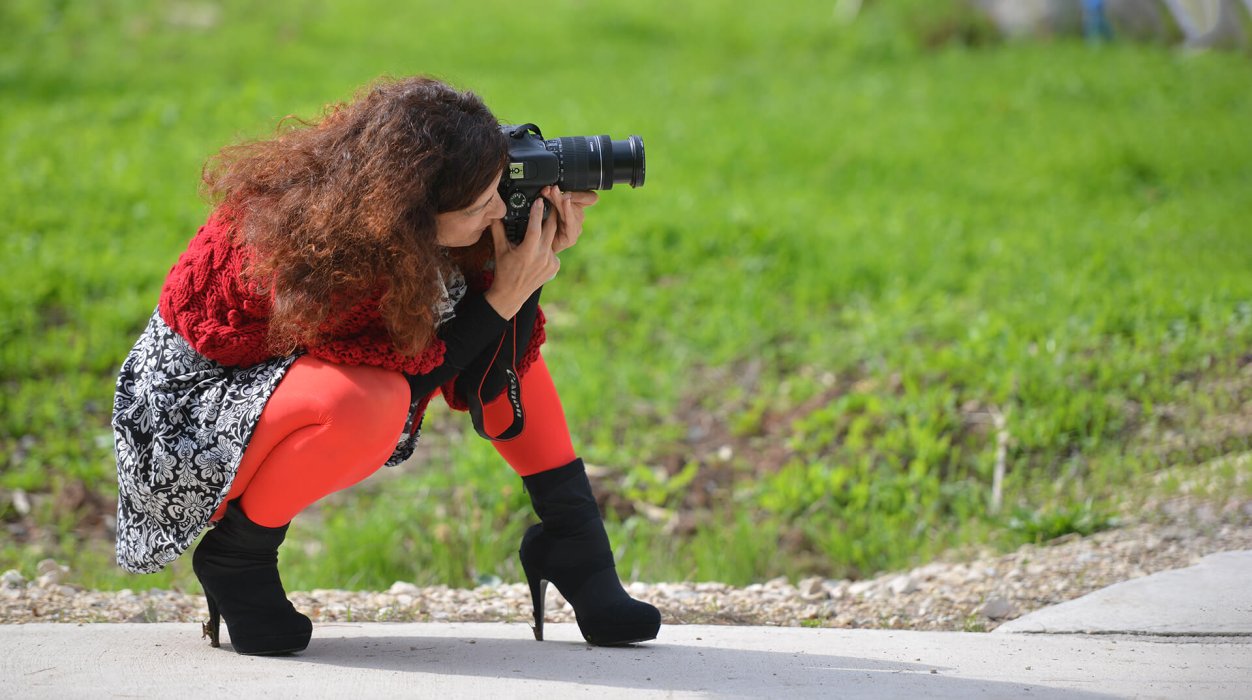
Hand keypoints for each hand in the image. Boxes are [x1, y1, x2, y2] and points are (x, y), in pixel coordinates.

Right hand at [485, 197, 559, 318]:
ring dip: (548, 230)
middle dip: (551, 214)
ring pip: (552, 239)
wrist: (511, 294)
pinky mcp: (555, 266)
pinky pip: (553, 250)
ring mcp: (550, 262)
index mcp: (528, 252)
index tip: (539, 200)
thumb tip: (494, 214)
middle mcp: (542, 257)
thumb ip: (498, 230)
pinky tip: (540, 247)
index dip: (537, 212)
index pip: (535, 227)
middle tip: (550, 202)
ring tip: (546, 219)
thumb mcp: (500, 249)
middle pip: (550, 229)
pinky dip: (547, 246)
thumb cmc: (504, 271)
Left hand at [542, 185, 597, 253]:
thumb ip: (551, 196)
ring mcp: (576, 227)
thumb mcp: (548, 206)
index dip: (583, 192)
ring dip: (560, 200)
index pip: (590, 198)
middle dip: (564, 193)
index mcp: (576, 208)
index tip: (569, 184)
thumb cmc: (542, 225)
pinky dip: (568, 210)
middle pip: (579, 201)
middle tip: (552, 188)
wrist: (536, 244)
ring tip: (550, 193)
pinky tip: (565, 202)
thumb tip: (548, 187)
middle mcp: (578, 217)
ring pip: (573, 210)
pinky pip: (571, 221)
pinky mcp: (571, 237)